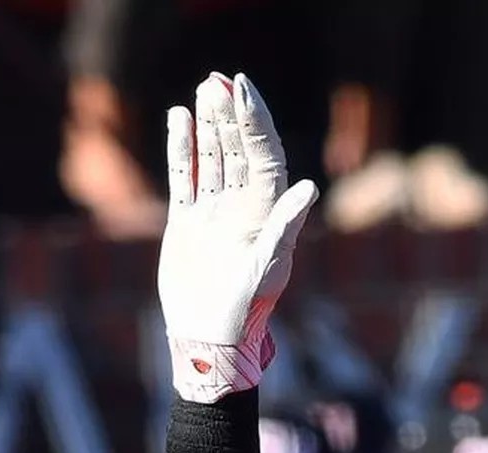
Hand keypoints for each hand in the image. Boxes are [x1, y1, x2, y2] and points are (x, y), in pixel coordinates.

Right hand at [159, 72, 318, 401]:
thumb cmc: (245, 308)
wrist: (207, 337)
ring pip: (212, 158)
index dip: (255, 120)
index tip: (244, 89)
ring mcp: (214, 212)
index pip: (263, 153)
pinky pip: (185, 177)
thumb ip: (286, 224)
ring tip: (203, 90)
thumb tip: (310, 185)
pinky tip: (178, 118)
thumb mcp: (268, 265)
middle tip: (220, 80)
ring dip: (208, 125)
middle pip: (238, 149)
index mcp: (267, 211)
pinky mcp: (188, 222)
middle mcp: (243, 206)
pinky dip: (181, 149)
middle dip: (231, 115)